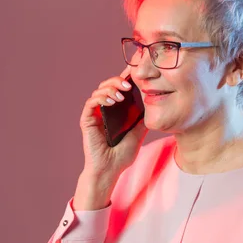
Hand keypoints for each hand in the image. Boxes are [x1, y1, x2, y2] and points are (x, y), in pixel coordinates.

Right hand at [78, 66, 147, 185]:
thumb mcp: (139, 133)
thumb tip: (154, 104)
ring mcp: (95, 114)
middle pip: (108, 85)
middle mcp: (104, 110)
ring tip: (121, 95)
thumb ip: (143, 118)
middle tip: (128, 84)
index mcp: (116, 111)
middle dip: (118, 80)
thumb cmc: (123, 154)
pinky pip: (91, 103)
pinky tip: (110, 101)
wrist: (111, 170)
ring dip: (110, 88)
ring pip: (99, 91)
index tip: (135, 72)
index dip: (125, 78)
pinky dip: (100, 98)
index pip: (119, 89)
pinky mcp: (87, 120)